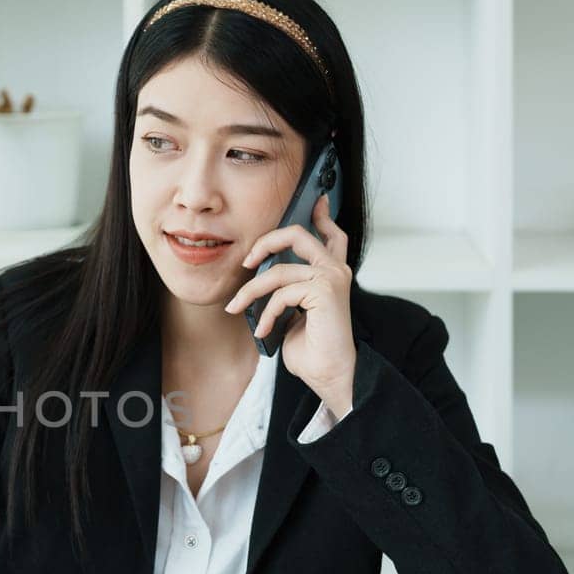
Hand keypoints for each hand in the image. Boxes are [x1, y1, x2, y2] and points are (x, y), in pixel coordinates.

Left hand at [223, 192, 356, 413]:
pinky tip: (264, 328)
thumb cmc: (312, 348)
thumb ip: (287, 288)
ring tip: (237, 308)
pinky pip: (281, 292)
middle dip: (265, 242)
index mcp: (332, 272)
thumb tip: (261, 274)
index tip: (312, 199)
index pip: (331, 233)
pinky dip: (266, 312)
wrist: (330, 374)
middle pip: (298, 235)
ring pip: (278, 270)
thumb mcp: (294, 310)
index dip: (320, 214)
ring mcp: (332, 278)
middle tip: (246, 261)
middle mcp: (336, 270)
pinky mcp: (326, 291)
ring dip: (251, 291)